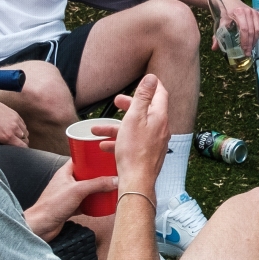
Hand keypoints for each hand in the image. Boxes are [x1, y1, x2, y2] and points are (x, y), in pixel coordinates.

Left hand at [0, 88, 27, 146]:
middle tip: (14, 145)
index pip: (23, 147)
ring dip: (21, 136)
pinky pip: (22, 124)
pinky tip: (12, 129)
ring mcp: (15, 119)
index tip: (16, 152)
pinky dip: (20, 128)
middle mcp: (14, 128)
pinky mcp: (14, 113)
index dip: (21, 151)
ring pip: (25, 132)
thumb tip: (1, 150)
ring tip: (13, 137)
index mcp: (7, 136)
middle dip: (21, 144)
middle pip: (26, 140)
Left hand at [23, 161, 114, 241]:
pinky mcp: (71, 207)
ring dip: (98, 189)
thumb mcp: (78, 190)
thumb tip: (115, 180)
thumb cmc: (52, 205)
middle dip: (99, 175)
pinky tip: (103, 203)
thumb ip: (97, 184)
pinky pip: (86, 202)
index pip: (80, 159)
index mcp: (65, 172)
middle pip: (87, 174)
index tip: (105, 156)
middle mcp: (67, 181)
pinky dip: (94, 203)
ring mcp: (69, 194)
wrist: (41, 226)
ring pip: (87, 189)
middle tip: (113, 173)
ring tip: (111, 187)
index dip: (92, 156)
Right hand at [104, 74, 170, 193]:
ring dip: (116, 126)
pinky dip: (120, 141)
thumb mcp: (134, 118)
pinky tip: (105, 145)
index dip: (152, 85)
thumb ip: (142, 97)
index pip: (160, 94)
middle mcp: (161, 129)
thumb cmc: (134, 150)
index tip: (143, 81)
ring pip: (135, 128)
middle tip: (116, 101)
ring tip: (97, 128)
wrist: (137, 181)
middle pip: (146, 111)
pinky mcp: (148, 154)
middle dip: (129, 105)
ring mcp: (155, 142)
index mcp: (159, 117)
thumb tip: (152, 78)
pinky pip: (133, 142)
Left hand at [211, 0, 258, 53]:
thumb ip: (217, 36)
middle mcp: (248, 12)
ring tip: (251, 48)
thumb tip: (214, 48)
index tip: (244, 50)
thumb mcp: (220, 23)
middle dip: (250, 43)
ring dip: (255, 40)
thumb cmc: (225, 13)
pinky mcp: (258, 14)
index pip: (244, 30)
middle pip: (252, 30)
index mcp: (239, 13)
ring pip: (258, 29)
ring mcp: (254, 12)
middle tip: (247, 52)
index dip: (245, 41)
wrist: (229, 1)